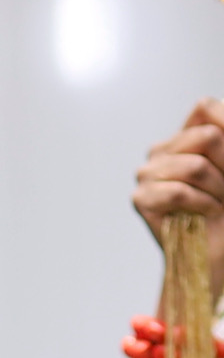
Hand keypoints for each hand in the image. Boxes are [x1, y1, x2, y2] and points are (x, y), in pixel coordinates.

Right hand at [132, 101, 223, 251]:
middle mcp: (163, 151)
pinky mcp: (141, 199)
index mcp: (186, 137)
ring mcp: (148, 174)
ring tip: (217, 205)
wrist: (220, 250)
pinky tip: (204, 215)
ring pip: (194, 166)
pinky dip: (202, 206)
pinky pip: (179, 192)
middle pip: (206, 136)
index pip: (204, 108)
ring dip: (217, 190)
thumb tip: (206, 108)